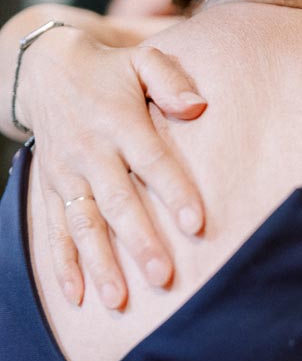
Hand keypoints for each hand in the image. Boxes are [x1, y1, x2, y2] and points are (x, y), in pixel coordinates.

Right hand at [23, 26, 206, 307]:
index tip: (196, 224)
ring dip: (101, 264)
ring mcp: (66, 173)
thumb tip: (198, 106)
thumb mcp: (142, 60)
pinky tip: (77, 297)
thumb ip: (170, 79)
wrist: (44, 67)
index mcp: (119, 120)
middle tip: (164, 277)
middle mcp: (90, 151)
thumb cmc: (111, 69)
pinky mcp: (49, 188)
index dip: (175, 193)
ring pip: (84, 224)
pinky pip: (54, 230)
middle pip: (118, 202)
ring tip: (120, 300)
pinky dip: (63, 265)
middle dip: (140, 242)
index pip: (152, 161)